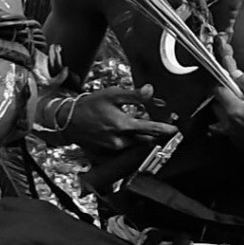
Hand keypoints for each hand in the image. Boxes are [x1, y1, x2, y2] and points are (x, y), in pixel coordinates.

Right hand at [62, 85, 177, 154]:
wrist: (68, 120)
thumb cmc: (89, 105)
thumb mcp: (112, 94)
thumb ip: (134, 95)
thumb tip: (151, 91)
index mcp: (123, 126)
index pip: (151, 130)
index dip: (165, 129)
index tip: (175, 129)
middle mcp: (120, 141)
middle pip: (146, 140)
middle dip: (155, 134)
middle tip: (162, 127)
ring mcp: (114, 149)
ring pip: (136, 145)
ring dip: (142, 138)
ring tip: (143, 128)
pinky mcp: (108, 153)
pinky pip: (125, 149)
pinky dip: (130, 142)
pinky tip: (127, 133)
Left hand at [211, 70, 243, 160]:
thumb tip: (236, 74)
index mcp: (235, 110)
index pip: (218, 92)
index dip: (224, 85)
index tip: (229, 84)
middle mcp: (230, 125)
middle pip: (216, 106)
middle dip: (225, 99)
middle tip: (239, 97)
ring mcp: (233, 136)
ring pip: (220, 120)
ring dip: (227, 113)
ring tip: (243, 111)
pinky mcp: (238, 145)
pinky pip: (228, 132)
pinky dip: (233, 126)